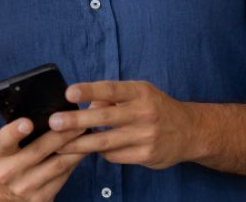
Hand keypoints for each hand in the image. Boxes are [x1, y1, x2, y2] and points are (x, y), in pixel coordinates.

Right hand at [0, 118, 86, 200]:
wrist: (4, 191)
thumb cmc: (9, 159)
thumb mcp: (5, 145)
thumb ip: (19, 132)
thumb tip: (51, 116)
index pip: (4, 140)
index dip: (15, 131)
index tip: (27, 123)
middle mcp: (7, 172)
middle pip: (38, 150)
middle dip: (61, 135)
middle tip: (78, 122)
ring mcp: (24, 188)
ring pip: (57, 165)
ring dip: (75, 148)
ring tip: (87, 134)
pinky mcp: (39, 198)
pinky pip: (63, 176)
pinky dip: (75, 162)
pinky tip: (82, 151)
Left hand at [49, 80, 197, 169]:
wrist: (191, 131)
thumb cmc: (157, 108)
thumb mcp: (140, 94)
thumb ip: (113, 98)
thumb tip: (85, 104)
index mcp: (140, 92)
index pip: (111, 90)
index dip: (89, 90)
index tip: (69, 92)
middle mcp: (144, 112)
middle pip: (105, 117)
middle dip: (76, 120)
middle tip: (54, 123)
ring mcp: (146, 135)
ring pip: (105, 141)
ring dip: (80, 143)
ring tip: (59, 144)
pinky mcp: (146, 155)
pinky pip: (114, 155)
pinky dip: (100, 152)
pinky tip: (91, 149)